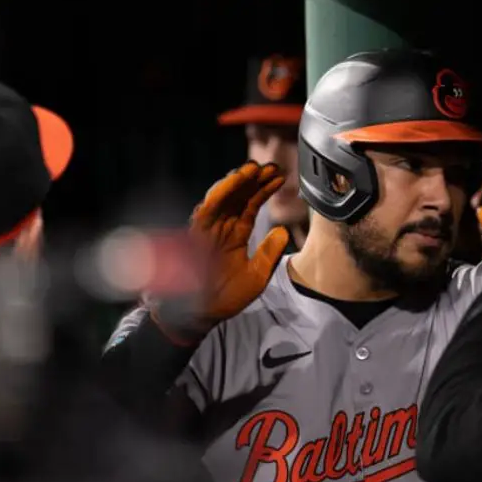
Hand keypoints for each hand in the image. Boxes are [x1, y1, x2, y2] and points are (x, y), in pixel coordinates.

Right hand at [146, 162, 289, 341]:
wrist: (202, 315)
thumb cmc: (226, 297)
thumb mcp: (257, 275)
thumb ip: (270, 253)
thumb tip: (283, 231)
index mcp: (235, 234)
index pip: (251, 205)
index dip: (265, 190)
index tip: (281, 176)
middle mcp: (222, 227)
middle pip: (239, 196)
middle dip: (255, 180)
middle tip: (272, 167)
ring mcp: (209, 229)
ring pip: (224, 197)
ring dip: (239, 181)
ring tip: (255, 168)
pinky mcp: (197, 233)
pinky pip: (208, 208)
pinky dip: (221, 193)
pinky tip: (234, 180)